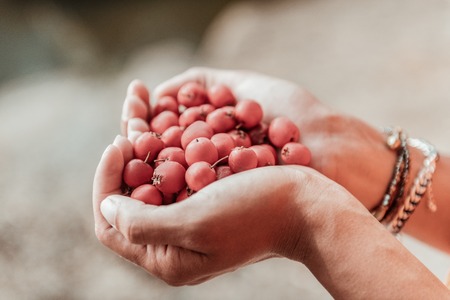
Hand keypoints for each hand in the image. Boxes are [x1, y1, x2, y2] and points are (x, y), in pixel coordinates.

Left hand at [93, 138, 334, 284]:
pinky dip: (168, 147)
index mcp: (167, 258)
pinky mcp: (206, 201)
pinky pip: (175, 173)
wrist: (307, 205)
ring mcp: (191, 220)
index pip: (111, 224)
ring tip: (142, 106)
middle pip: (129, 199)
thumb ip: (141, 224)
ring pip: (151, 181)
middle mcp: (174, 242)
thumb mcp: (194, 223)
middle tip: (130, 118)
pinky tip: (169, 121)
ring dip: (144, 146)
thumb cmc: (256, 213)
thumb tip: (106, 208)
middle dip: (125, 157)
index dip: (105, 182)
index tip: (118, 143)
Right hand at [145, 68, 395, 207]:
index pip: (162, 126)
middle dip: (139, 134)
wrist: (330, 148)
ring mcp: (210, 186)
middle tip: (129, 120)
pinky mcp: (219, 206)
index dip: (145, 113)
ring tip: (133, 138)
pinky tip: (154, 161)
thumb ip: (198, 83)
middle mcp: (205, 161)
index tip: (134, 97)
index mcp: (207, 134)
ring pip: (165, 173)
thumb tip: (155, 93)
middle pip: (158, 151)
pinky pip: (184, 193)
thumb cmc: (292, 112)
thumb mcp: (242, 85)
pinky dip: (168, 177)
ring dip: (147, 157)